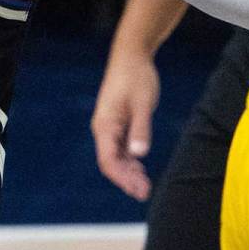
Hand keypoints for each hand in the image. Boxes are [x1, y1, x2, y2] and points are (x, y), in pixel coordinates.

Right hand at [91, 51, 159, 200]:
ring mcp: (110, 126)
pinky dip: (130, 161)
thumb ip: (141, 129)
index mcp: (105, 125)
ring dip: (129, 172)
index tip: (136, 189)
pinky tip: (141, 170)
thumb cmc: (136, 77)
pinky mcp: (119, 122)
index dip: (121, 177)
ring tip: (144, 187)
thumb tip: (139, 154)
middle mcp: (104, 128)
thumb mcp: (142, 104)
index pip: (108, 159)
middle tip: (144, 193)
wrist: (131, 56)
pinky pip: (121, 147)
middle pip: (111, 161)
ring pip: (116, 156)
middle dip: (126, 179)